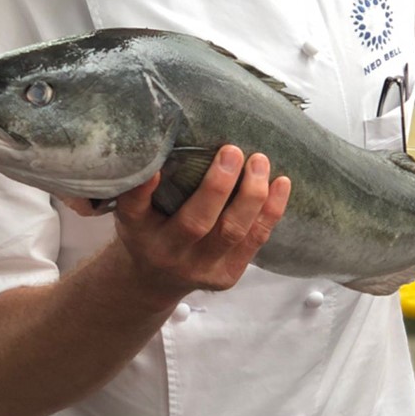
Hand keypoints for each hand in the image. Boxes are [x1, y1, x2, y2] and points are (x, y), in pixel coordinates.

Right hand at [70, 146, 290, 303]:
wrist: (154, 279)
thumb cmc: (146, 229)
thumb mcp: (132, 208)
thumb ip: (144, 182)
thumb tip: (163, 136)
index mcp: (139, 232)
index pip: (136, 208)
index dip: (144, 189)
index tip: (155, 167)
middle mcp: (168, 253)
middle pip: (196, 223)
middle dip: (218, 186)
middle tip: (232, 150)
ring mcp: (201, 268)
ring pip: (233, 232)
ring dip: (252, 195)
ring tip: (260, 162)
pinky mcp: (227, 274)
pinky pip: (255, 241)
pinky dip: (271, 211)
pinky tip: (281, 183)